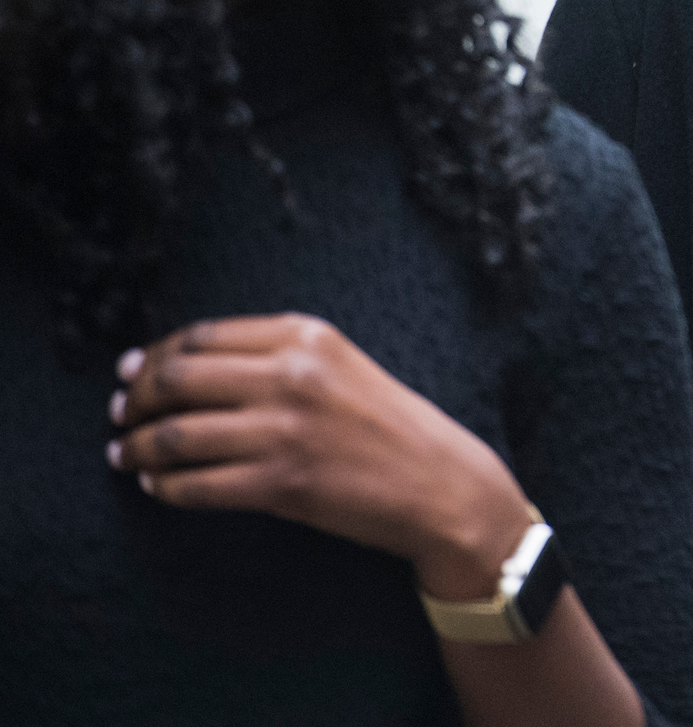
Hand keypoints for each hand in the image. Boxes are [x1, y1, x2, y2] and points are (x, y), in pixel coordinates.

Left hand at [107, 313, 532, 599]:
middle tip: (121, 416)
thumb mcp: (338, 365)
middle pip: (177, 379)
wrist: (438, 481)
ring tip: (127, 456)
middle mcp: (293, 376)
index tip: (131, 373)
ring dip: (138, 448)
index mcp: (306, 336)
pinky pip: (195, 486)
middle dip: (136, 400)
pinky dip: (165, 487)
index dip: (153, 357)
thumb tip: (180, 367)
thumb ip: (273, 357)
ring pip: (176, 435)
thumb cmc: (387, 424)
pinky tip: (159, 486)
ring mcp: (286, 431)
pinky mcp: (282, 484)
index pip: (200, 337)